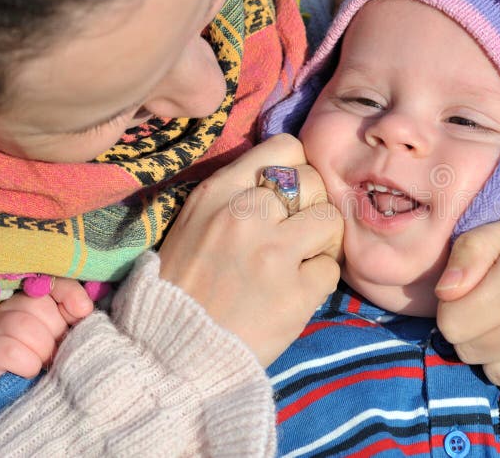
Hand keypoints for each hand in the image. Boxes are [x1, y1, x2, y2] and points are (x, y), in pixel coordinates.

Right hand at [0, 278, 91, 391]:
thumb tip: (84, 309)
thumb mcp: (62, 336)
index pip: (54, 283)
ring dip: (42, 351)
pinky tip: (28, 370)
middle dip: (55, 333)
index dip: (70, 294)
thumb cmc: (43, 356)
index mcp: (34, 298)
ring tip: (42, 362)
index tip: (83, 311)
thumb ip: (74, 319)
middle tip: (55, 350)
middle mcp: (10, 305)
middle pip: (41, 306)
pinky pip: (12, 351)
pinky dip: (27, 364)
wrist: (14, 385)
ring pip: (25, 326)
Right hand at [159, 134, 343, 366]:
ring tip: (300, 261)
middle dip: (311, 207)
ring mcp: (272, 253)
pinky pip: (330, 269)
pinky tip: (295, 292)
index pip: (286, 147)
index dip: (297, 170)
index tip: (290, 196)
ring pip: (330, 220)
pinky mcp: (294, 293)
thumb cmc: (184, 286)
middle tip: (296, 235)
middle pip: (314, 182)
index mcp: (218, 191)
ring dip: (322, 242)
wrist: (168, 352)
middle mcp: (246, 214)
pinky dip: (318, 282)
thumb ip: (236, 195)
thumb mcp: (195, 222)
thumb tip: (287, 176)